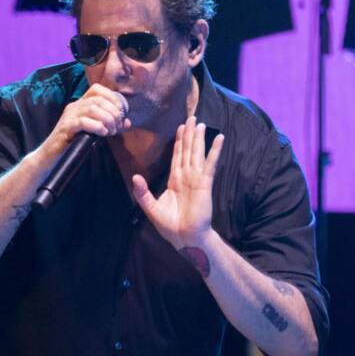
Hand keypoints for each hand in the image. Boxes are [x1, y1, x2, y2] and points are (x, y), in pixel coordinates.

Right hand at [40, 84, 129, 160]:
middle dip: (113, 113)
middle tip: (116, 127)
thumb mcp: (96, 131)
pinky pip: (83, 121)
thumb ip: (111, 125)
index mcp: (81, 104)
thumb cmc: (75, 142)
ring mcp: (69, 116)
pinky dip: (97, 126)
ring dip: (107, 120)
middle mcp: (74, 106)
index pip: (97, 89)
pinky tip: (102, 133)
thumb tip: (128, 122)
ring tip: (110, 131)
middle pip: (98, 99)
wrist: (52, 157)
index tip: (120, 112)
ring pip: (92, 108)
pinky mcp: (65, 128)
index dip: (112, 98)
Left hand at [132, 116, 224, 247]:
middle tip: (192, 118)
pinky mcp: (204, 183)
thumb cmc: (170, 226)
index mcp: (175, 181)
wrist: (185, 238)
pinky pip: (210, 164)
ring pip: (197, 153)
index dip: (179, 142)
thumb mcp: (150, 207)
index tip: (181, 127)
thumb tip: (135, 177)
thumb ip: (142, 192)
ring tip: (201, 123)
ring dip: (199, 138)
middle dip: (189, 134)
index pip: (177, 156)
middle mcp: (186, 177)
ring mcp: (196, 179)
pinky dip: (214, 151)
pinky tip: (219, 139)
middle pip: (187, 151)